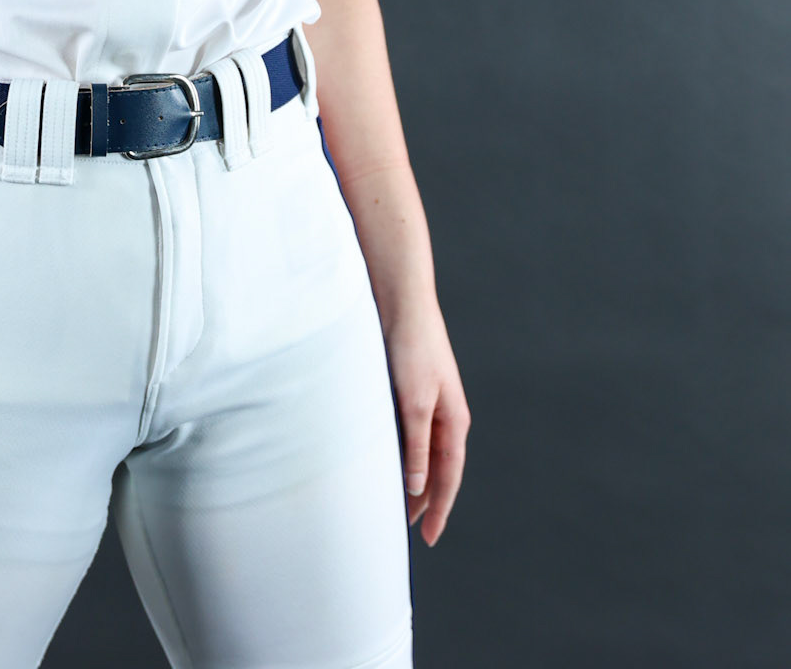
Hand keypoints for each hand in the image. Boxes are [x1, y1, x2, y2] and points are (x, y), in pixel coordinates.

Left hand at [384, 299, 469, 545]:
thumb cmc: (412, 348)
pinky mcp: (412, 390)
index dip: (440, 509)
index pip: (449, 477)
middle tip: (406, 527)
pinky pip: (411, 433)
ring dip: (413, 477)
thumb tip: (417, 487)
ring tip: (394, 501)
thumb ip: (416, 445)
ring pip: (423, 452)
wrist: (402, 302)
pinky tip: (387, 460)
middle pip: (438, 468)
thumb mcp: (415, 402)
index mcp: (454, 421)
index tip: (429, 538)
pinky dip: (402, 453)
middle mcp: (446, 415)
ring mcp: (430, 402)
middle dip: (425, 499)